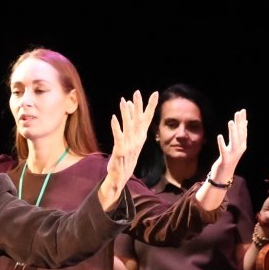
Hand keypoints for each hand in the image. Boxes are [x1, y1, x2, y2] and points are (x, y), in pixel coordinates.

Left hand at [100, 90, 158, 209]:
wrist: (121, 177)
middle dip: (138, 106)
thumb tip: (130, 107)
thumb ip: (131, 125)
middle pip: (139, 120)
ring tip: (124, 101)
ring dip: (126, 114)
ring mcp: (129, 146)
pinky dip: (116, 127)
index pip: (147, 118)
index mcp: (140, 137)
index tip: (155, 94)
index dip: (151, 106)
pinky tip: (113, 118)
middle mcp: (137, 140)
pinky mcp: (120, 151)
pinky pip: (118, 137)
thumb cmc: (125, 158)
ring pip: (128, 126)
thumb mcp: (130, 141)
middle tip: (137, 92)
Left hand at [205, 109, 248, 183]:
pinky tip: (219, 136)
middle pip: (240, 134)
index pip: (243, 131)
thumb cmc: (229, 159)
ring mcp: (233, 155)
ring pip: (234, 141)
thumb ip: (240, 135)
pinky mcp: (225, 159)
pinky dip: (222, 143)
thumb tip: (245, 123)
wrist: (224, 176)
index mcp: (242, 145)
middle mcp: (239, 149)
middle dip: (239, 123)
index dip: (243, 121)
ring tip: (230, 122)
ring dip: (232, 131)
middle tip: (238, 112)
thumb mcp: (235, 146)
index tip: (242, 111)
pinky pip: (223, 150)